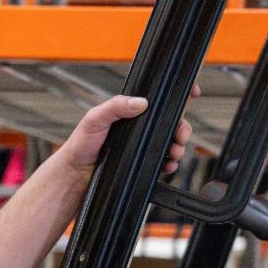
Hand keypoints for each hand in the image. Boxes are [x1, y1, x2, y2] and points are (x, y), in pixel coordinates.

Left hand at [58, 88, 196, 175]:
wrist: (76, 175)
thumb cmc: (80, 146)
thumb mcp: (94, 119)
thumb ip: (114, 106)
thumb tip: (140, 102)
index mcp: (129, 112)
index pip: (158, 99)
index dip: (177, 95)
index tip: (192, 92)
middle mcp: (139, 127)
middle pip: (172, 122)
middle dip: (182, 128)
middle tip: (180, 136)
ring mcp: (142, 145)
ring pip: (171, 142)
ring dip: (179, 146)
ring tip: (175, 152)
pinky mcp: (143, 163)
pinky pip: (164, 161)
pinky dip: (171, 163)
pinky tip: (168, 165)